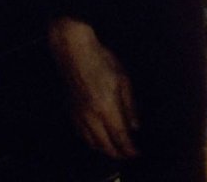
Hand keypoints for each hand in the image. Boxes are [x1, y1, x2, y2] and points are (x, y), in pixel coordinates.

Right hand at [48, 17, 139, 159]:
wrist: (74, 51)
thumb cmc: (100, 60)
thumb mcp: (123, 79)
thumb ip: (130, 105)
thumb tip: (135, 125)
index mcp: (107, 107)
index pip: (120, 136)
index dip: (129, 148)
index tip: (136, 153)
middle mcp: (91, 115)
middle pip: (105, 145)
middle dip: (118, 153)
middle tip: (127, 154)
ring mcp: (79, 115)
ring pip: (91, 142)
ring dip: (104, 149)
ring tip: (114, 149)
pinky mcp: (71, 111)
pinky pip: (81, 134)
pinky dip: (91, 141)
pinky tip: (96, 139)